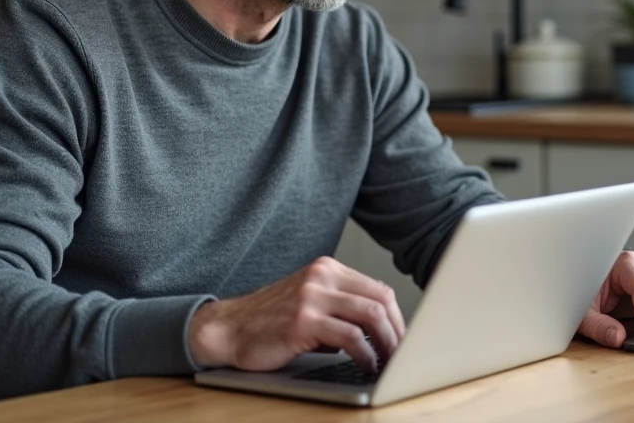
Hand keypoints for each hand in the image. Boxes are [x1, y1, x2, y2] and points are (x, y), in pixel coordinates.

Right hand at [188, 256, 405, 372]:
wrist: (228, 329)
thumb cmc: (270, 322)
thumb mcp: (310, 303)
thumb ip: (342, 308)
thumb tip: (383, 333)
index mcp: (326, 269)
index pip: (378, 288)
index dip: (397, 316)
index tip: (405, 339)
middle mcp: (321, 277)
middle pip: (380, 298)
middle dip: (398, 330)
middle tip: (404, 354)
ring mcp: (312, 297)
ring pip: (370, 314)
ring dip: (388, 342)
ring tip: (391, 361)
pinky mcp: (303, 321)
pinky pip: (350, 336)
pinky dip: (365, 353)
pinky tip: (366, 364)